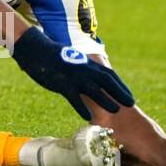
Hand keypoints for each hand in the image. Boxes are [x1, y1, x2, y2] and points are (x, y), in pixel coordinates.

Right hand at [10, 28, 135, 119]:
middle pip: (106, 80)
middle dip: (119, 92)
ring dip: (106, 99)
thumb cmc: (51, 54)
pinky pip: (74, 97)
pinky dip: (81, 107)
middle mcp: (82, 68)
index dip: (121, 86)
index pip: (109, 74)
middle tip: (130, 104)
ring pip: (93, 88)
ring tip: (116, 110)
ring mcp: (72, 75)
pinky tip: (87, 117)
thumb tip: (88, 77)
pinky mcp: (61, 82)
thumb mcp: (70, 59)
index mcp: (86, 63)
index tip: (130, 96)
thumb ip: (81, 68)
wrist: (34, 48)